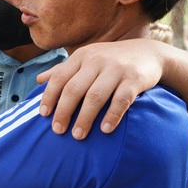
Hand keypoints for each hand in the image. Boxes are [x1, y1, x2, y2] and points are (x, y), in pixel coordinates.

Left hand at [37, 40, 163, 139]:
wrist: (149, 52)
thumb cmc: (111, 60)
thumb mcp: (86, 59)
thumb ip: (64, 70)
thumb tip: (38, 80)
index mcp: (82, 56)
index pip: (60, 77)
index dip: (50, 96)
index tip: (43, 115)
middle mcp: (97, 60)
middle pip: (74, 89)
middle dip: (64, 111)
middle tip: (58, 131)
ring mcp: (116, 69)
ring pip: (96, 96)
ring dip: (85, 118)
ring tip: (78, 135)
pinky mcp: (135, 79)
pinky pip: (121, 99)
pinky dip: (112, 115)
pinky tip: (105, 130)